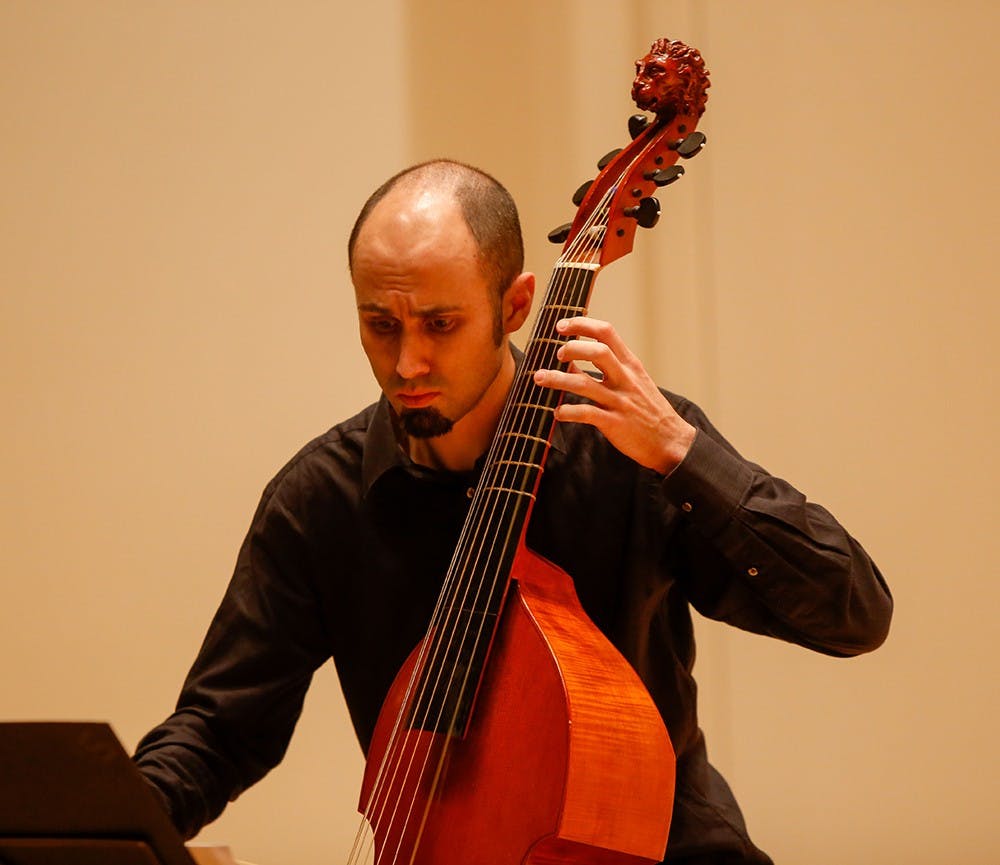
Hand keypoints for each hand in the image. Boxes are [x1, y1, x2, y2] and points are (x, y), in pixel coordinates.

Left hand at [532, 316, 695, 474]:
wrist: (671, 441)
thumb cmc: (649, 410)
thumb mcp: (637, 380)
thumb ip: (612, 367)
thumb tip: (578, 356)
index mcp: (630, 365)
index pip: (607, 333)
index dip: (581, 325)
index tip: (561, 325)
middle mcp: (625, 379)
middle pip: (598, 352)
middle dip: (572, 349)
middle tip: (556, 354)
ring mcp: (620, 401)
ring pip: (584, 384)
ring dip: (557, 379)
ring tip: (539, 378)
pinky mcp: (614, 423)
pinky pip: (586, 414)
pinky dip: (567, 412)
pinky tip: (556, 413)